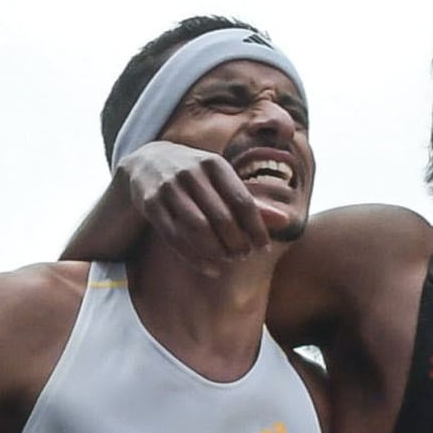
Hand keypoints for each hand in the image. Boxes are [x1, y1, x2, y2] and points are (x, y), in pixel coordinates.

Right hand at [118, 141, 272, 264]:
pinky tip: (212, 269)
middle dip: (237, 242)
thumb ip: (252, 201)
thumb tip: (285, 221)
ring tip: (229, 260)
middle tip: (244, 255)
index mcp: (215, 164)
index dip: (256, 228)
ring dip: (217, 251)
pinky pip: (176, 238)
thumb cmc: (197, 176)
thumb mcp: (223, 181)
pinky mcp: (150, 204)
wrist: (146, 163)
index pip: (243, 201)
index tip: (264, 247)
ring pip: (197, 229)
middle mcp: (191, 172)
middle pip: (221, 217)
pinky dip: (196, 258)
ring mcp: (168, 187)